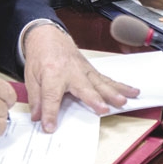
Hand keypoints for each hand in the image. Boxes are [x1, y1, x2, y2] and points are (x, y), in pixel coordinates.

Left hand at [22, 23, 139, 132]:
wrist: (48, 36)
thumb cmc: (40, 56)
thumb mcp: (30, 77)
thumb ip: (36, 98)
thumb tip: (38, 118)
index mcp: (52, 74)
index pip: (51, 97)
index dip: (50, 113)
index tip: (50, 127)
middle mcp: (71, 72)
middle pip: (84, 88)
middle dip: (94, 99)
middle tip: (103, 110)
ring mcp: (84, 71)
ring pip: (101, 83)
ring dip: (113, 93)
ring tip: (123, 102)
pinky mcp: (92, 71)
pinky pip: (107, 79)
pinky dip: (120, 86)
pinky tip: (132, 92)